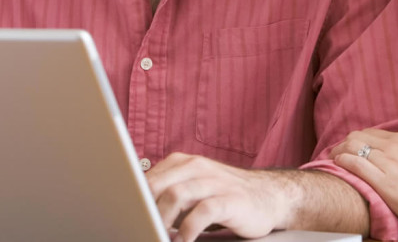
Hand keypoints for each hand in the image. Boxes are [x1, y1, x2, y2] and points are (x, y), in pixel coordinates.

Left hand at [145, 152, 293, 241]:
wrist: (270, 196)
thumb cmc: (225, 195)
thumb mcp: (195, 187)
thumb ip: (170, 192)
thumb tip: (136, 209)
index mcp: (185, 162)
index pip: (149, 177)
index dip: (133, 198)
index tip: (126, 216)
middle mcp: (198, 167)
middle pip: (157, 185)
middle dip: (143, 209)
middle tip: (139, 227)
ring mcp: (215, 182)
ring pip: (177, 196)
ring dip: (161, 220)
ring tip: (158, 235)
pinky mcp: (231, 199)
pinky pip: (202, 213)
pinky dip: (188, 230)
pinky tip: (184, 241)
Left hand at [332, 128, 397, 235]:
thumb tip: (381, 157)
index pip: (368, 133)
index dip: (353, 141)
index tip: (346, 150)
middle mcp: (394, 146)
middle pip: (356, 136)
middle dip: (342, 145)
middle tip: (335, 156)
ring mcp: (389, 162)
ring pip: (352, 147)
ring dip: (338, 153)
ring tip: (332, 162)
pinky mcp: (384, 181)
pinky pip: (355, 164)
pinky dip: (342, 162)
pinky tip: (337, 166)